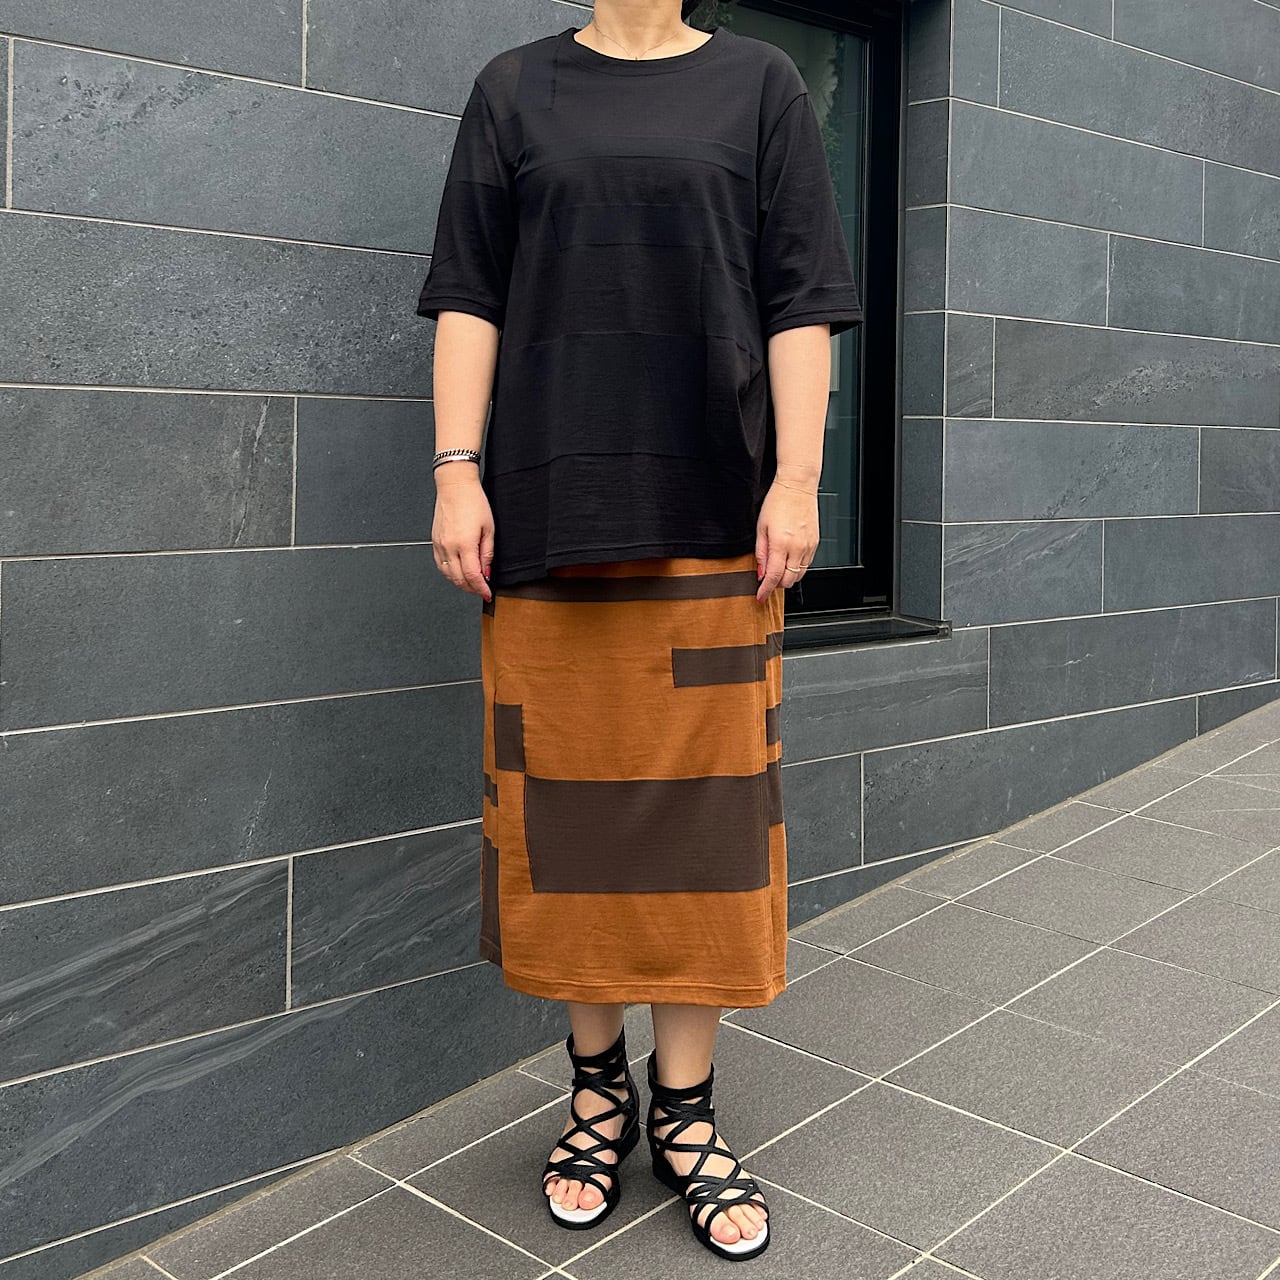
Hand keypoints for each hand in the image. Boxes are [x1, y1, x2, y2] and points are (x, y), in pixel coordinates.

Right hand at [432, 466, 493, 600]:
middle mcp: (449, 547)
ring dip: (460, 583)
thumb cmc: (473, 502)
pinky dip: (449, 573)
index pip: (472, 576)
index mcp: (464, 544)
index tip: (487, 594)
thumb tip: (487, 572)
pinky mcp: (434, 541)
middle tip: (482, 590)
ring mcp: (439, 545)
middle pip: (459, 579)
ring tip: (471, 583)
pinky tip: (457, 573)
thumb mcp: (488, 528)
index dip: (481, 589)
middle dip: (471, 589)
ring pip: (448, 574)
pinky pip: (440, 565)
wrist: (455, 486)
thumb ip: (487, 553)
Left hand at [755, 477, 817, 602]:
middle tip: (766, 580)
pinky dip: (796, 568)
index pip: (773, 577)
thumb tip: (760, 572)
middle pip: (788, 581)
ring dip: (787, 577)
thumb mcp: (761, 527)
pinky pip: (806, 565)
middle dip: (776, 584)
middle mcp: (797, 547)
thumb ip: (760, 552)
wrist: (797, 486)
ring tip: (777, 568)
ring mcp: (809, 546)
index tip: (760, 597)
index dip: (765, 590)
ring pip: (799, 575)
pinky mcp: (815, 543)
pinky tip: (788, 559)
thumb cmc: (778, 502)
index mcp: (781, 543)